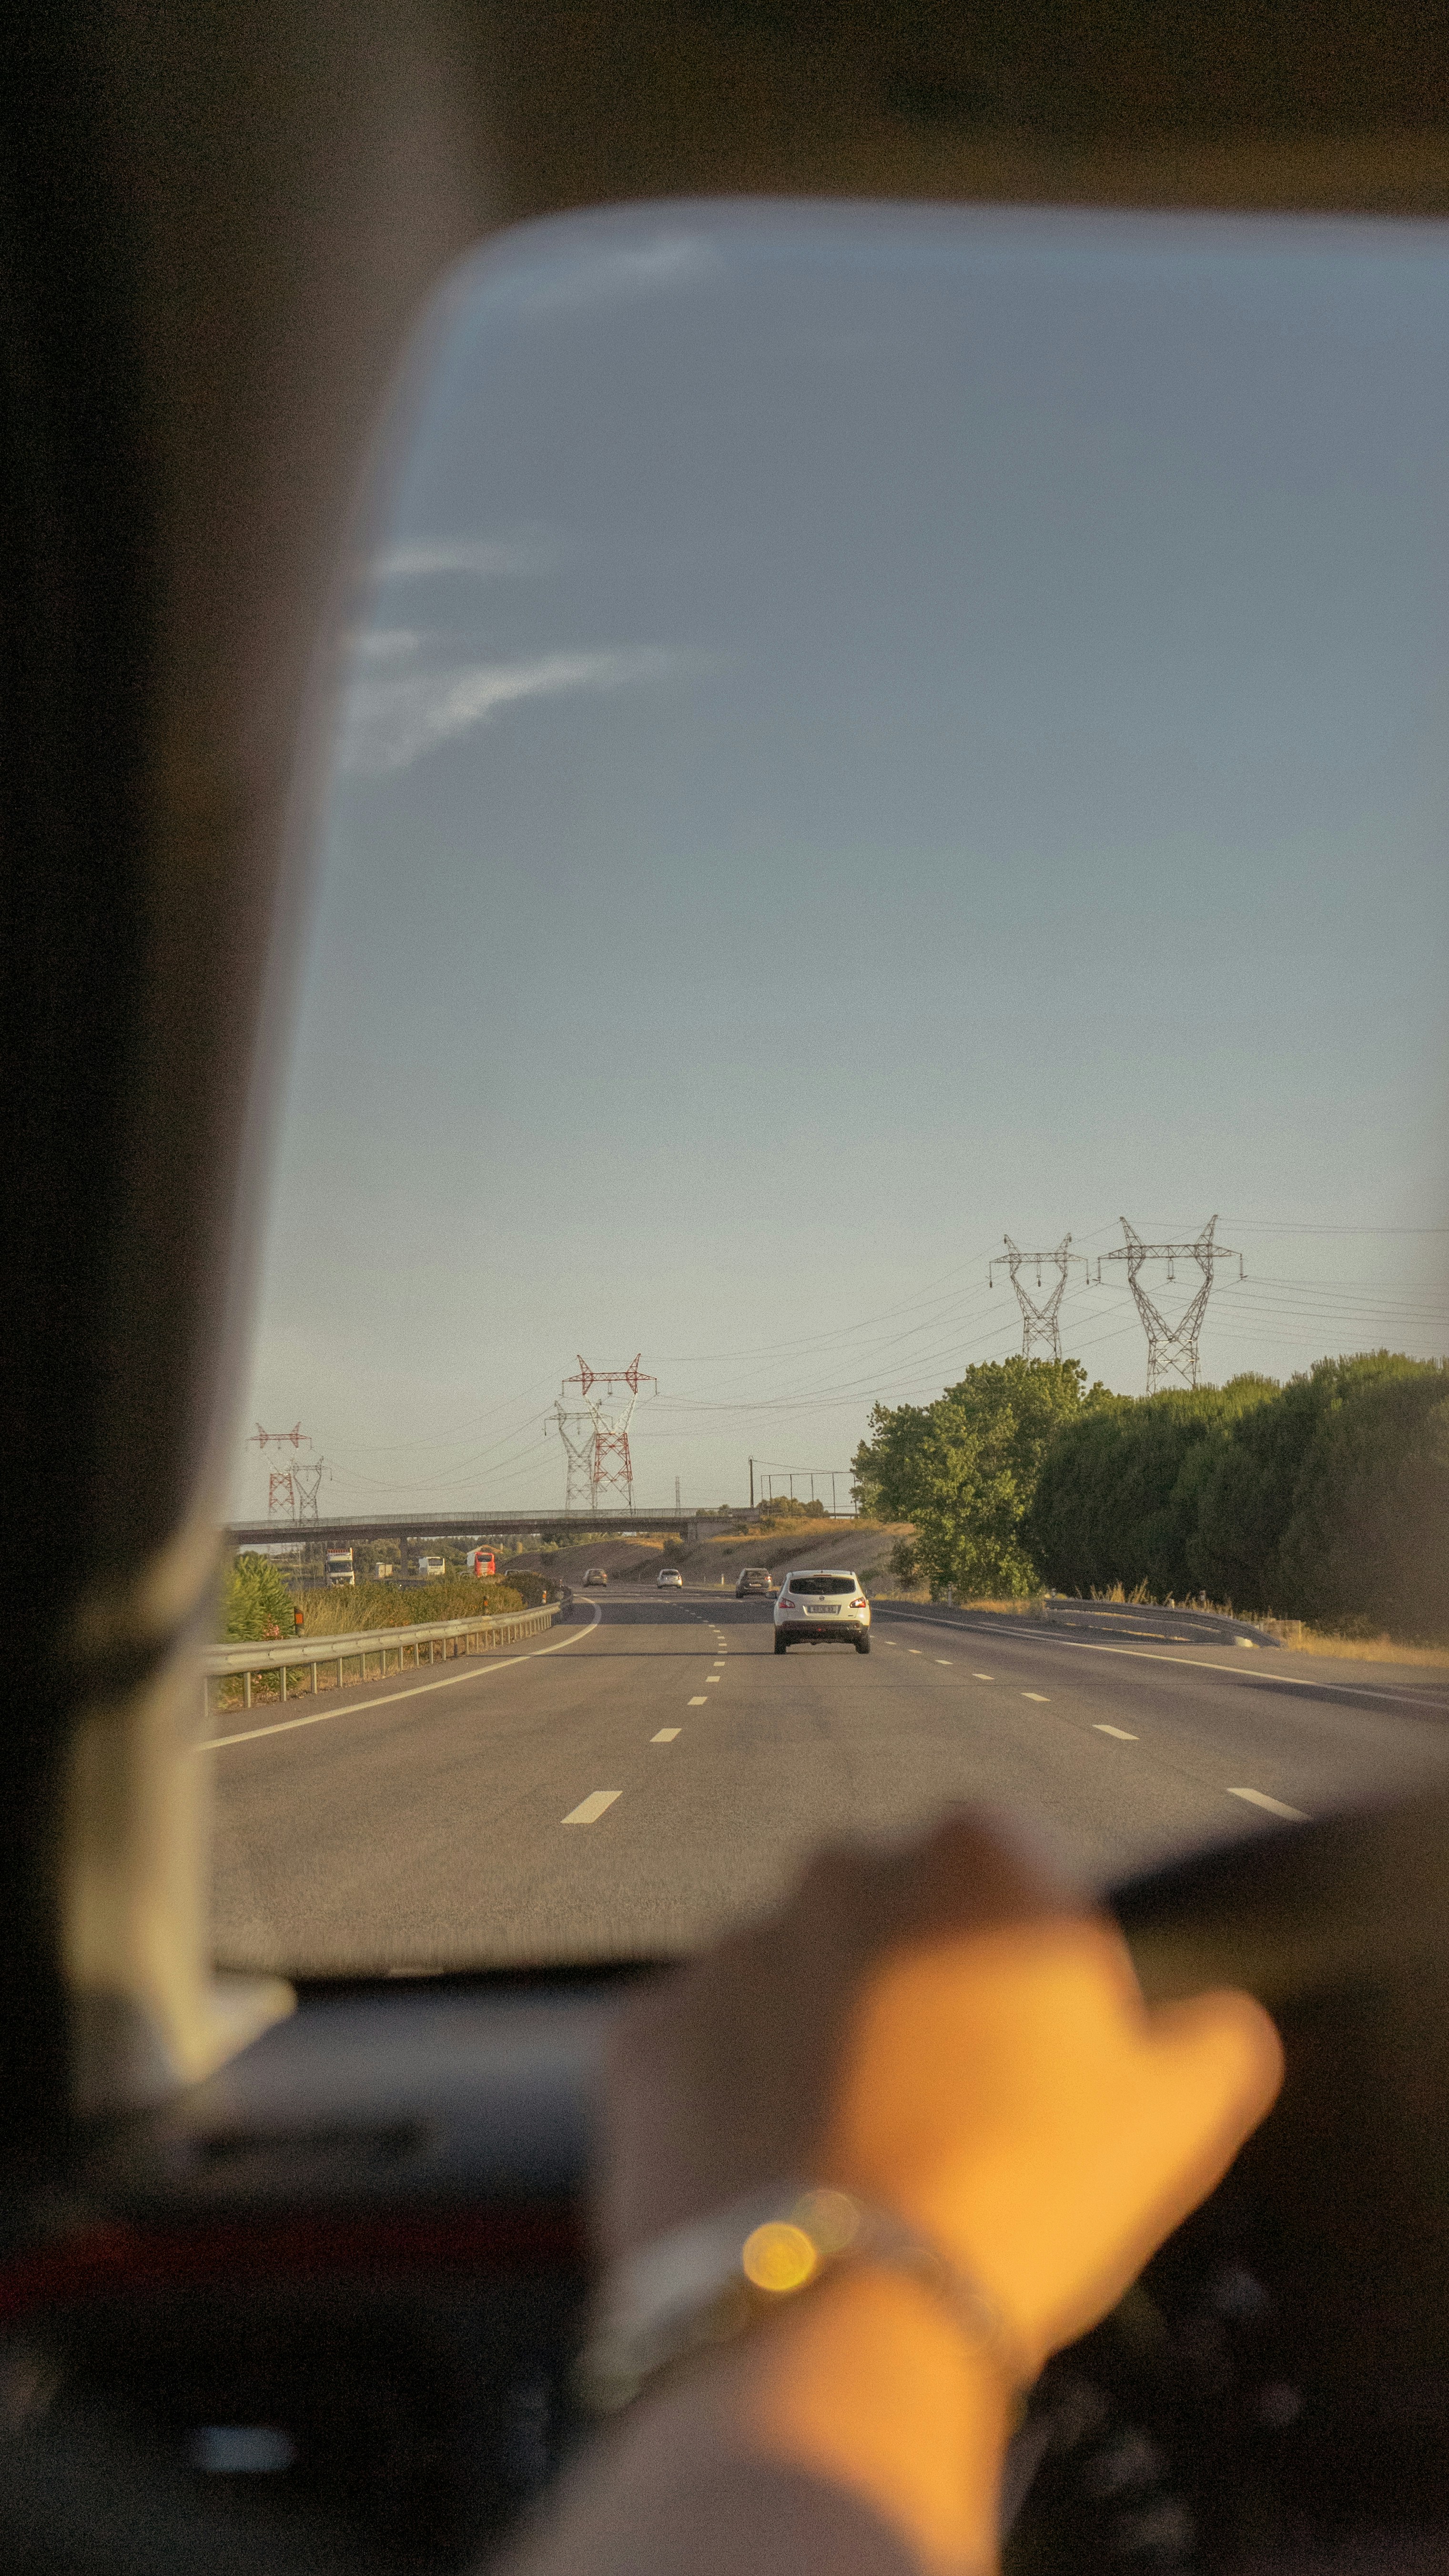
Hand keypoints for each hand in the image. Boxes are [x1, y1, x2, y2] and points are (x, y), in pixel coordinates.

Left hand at [600, 1810, 1282, 2376]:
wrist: (833, 2320)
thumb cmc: (1021, 2192)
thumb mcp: (1176, 2116)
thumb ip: (1215, 2035)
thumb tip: (1215, 2018)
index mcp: (971, 1851)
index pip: (1023, 1877)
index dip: (1040, 1971)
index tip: (1044, 2067)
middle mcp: (835, 1868)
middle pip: (900, 1923)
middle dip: (925, 1998)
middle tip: (955, 2123)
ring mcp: (725, 1947)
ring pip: (795, 1987)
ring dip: (824, 2047)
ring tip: (858, 2167)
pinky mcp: (644, 2033)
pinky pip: (704, 2055)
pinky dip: (733, 2103)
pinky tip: (775, 2182)